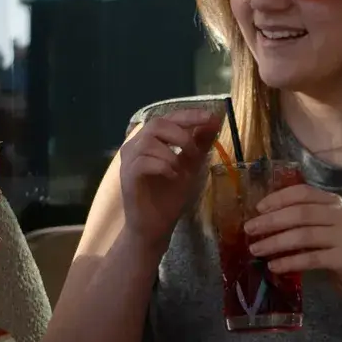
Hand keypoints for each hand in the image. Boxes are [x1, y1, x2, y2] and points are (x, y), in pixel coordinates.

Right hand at [117, 107, 223, 250]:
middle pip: (156, 124)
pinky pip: (143, 162)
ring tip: (181, 169)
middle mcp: (136, 145)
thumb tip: (215, 119)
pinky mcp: (127, 176)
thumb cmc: (169, 196)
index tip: (211, 116)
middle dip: (180, 134)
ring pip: (148, 141)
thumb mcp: (191, 165)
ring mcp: (129, 160)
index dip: (189, 115)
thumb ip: (200, 143)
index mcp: (151, 139)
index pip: (169, 117)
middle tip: (194, 151)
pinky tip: (172, 177)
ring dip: (171, 153)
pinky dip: (163, 166)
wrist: (155, 226)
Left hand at [245, 184, 341, 299]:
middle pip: (301, 213)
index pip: (303, 192)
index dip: (279, 198)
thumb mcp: (323, 227)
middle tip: (249, 230)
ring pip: (304, 236)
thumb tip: (262, 218)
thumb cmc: (336, 248)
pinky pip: (311, 259)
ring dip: (275, 242)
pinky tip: (273, 266)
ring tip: (256, 250)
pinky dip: (289, 261)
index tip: (258, 208)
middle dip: (271, 221)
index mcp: (334, 202)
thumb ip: (301, 219)